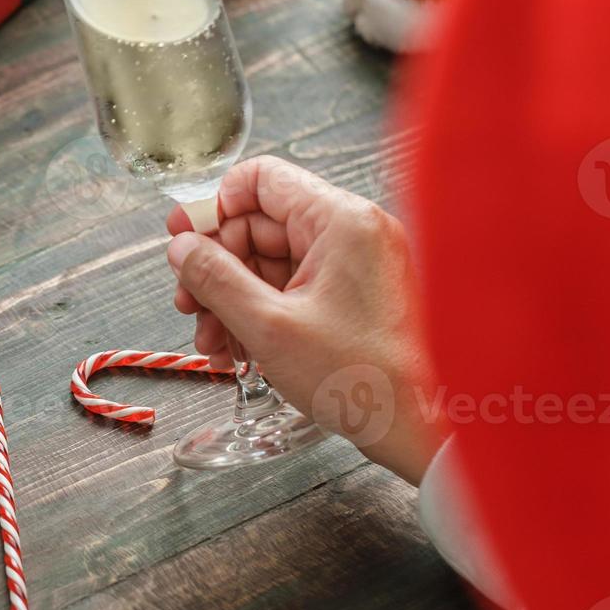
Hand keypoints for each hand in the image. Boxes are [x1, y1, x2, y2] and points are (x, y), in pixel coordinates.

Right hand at [165, 156, 440, 484]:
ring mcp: (357, 264)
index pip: (259, 180)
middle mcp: (353, 232)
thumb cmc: (368, 380)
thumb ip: (215, 279)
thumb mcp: (270, 327)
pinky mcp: (357, 294)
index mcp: (341, 221)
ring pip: (270, 263)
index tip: (182, 238)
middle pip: (258, 226)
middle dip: (216, 269)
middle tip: (189, 305)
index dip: (212, 208)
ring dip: (232, 299)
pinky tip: (241, 349)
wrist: (427, 430)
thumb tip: (181, 248)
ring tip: (214, 343)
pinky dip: (261, 314)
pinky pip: (293, 288)